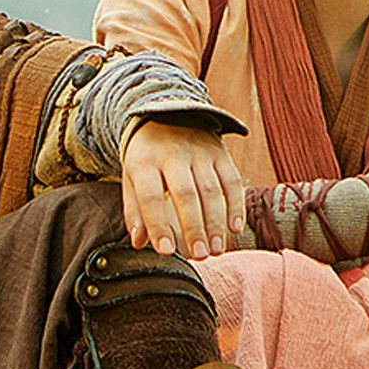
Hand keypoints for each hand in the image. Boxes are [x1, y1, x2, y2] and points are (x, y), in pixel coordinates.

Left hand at [120, 120, 245, 257]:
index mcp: (145, 161)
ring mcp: (200, 152)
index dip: (158, 225)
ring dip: (216, 222)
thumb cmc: (147, 156)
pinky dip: (236, 206)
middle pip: (186, 194)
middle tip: (199, 255)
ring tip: (216, 249)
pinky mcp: (220, 153)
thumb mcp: (132, 177)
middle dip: (194, 227)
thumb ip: (135, 210)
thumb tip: (139, 242)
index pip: (151, 196)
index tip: (166, 251)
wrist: (167, 113)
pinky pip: (232, 181)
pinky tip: (235, 229)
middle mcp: (173, 154)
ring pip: (211, 190)